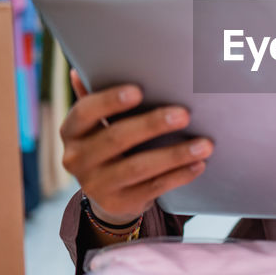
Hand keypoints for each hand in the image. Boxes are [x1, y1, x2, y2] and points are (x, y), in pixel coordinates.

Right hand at [60, 70, 213, 223]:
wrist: (108, 194)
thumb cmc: (109, 144)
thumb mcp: (99, 124)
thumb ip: (96, 98)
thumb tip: (80, 71)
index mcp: (71, 131)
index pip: (85, 112)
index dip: (109, 101)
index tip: (139, 91)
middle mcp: (76, 159)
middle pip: (116, 138)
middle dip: (153, 125)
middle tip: (185, 114)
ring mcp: (96, 185)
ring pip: (139, 167)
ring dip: (175, 154)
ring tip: (205, 144)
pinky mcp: (119, 203)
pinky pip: (154, 188)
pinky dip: (179, 175)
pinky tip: (199, 164)